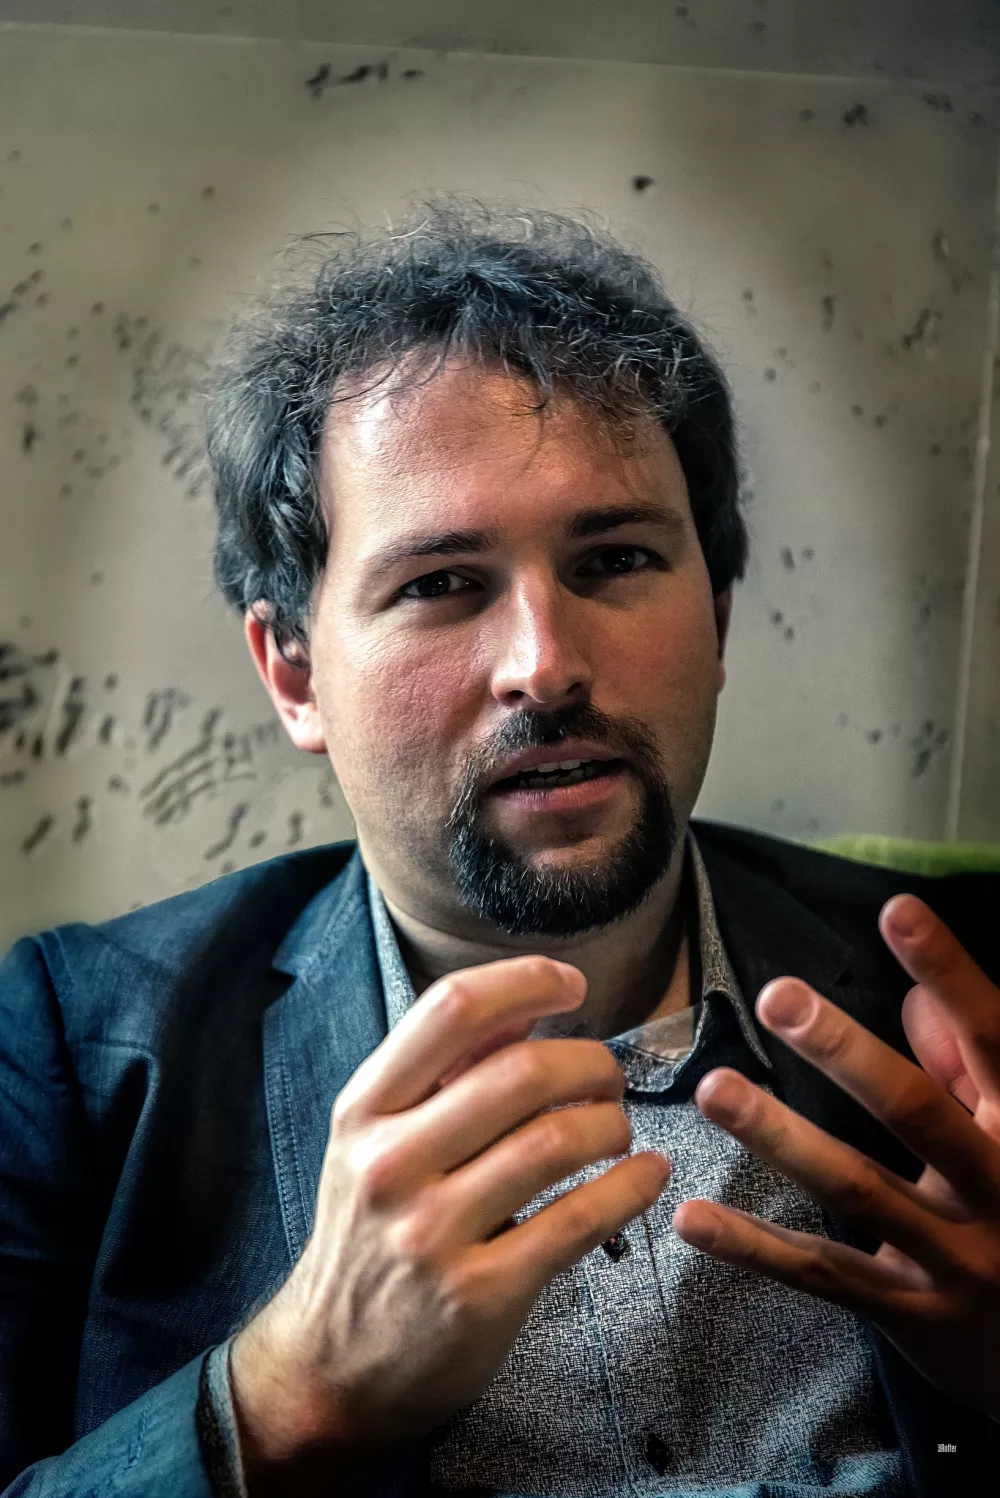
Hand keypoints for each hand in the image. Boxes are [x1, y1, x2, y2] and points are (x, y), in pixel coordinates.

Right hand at [230, 954, 669, 1485]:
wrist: (329, 1365)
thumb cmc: (368, 1235)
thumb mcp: (376, 1142)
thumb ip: (441, 1074)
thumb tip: (520, 1010)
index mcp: (364, 1110)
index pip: (449, 1010)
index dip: (524, 982)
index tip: (570, 985)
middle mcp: (391, 1163)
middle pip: (518, 1073)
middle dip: (588, 1062)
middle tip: (610, 1074)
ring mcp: (431, 1232)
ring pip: (553, 1142)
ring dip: (611, 1123)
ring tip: (618, 1127)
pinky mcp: (478, 1293)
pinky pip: (576, 1221)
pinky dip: (628, 1188)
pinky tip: (646, 1175)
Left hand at [672, 893, 999, 1419]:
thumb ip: (972, 1066)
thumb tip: (919, 995)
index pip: (994, 1038)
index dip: (950, 973)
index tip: (896, 910)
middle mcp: (999, 1191)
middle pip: (918, 1112)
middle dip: (847, 1054)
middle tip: (776, 996)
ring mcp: (957, 1261)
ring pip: (859, 1191)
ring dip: (781, 1137)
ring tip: (713, 1088)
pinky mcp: (913, 1317)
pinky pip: (824, 1276)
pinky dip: (755, 1248)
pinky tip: (692, 1217)